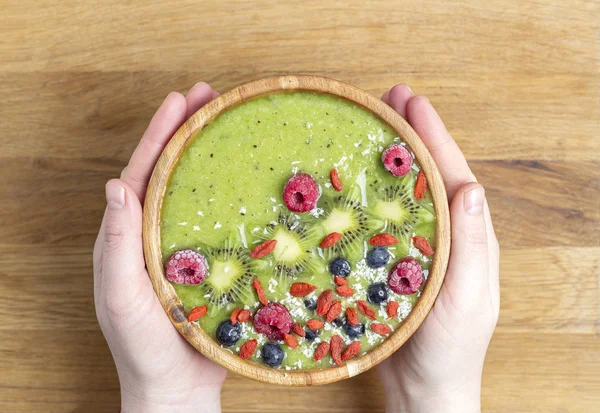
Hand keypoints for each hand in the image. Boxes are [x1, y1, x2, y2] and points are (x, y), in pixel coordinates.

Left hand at [93, 82, 225, 412]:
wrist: (176, 388)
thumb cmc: (142, 347)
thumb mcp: (119, 296)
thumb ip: (115, 244)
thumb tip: (115, 184)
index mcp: (130, 234)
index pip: (144, 172)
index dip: (160, 133)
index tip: (181, 99)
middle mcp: (156, 232)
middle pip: (171, 171)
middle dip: (187, 130)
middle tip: (212, 97)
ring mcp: (185, 246)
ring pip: (198, 191)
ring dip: (212, 156)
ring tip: (233, 125)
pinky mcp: (212, 263)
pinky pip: (223, 221)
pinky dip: (237, 196)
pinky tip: (257, 183)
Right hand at [377, 85, 499, 412]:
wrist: (425, 388)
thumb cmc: (449, 350)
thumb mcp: (466, 299)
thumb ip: (471, 246)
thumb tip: (470, 186)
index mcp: (468, 238)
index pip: (452, 174)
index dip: (433, 135)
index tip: (411, 101)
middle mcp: (444, 235)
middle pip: (429, 174)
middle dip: (412, 133)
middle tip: (387, 98)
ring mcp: (418, 246)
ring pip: (406, 192)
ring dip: (392, 156)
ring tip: (372, 124)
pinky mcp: (393, 261)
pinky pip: (385, 218)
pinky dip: (372, 192)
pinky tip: (353, 180)